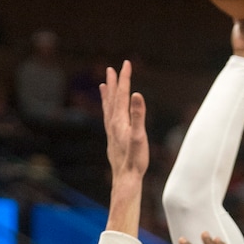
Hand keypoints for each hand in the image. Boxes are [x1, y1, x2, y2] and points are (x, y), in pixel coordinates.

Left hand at [100, 59, 148, 182]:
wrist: (125, 179)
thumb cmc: (134, 160)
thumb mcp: (139, 136)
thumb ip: (138, 115)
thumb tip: (137, 94)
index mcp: (120, 120)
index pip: (123, 94)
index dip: (125, 78)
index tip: (126, 63)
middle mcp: (113, 124)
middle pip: (113, 99)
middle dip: (114, 83)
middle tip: (111, 68)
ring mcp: (111, 132)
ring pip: (108, 109)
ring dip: (107, 96)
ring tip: (104, 85)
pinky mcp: (112, 140)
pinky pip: (108, 119)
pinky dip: (107, 111)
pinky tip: (109, 113)